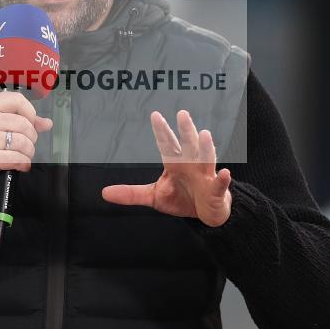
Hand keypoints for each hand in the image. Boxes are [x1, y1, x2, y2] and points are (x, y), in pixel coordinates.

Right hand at [0, 91, 52, 190]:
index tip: (31, 123)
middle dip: (31, 137)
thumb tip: (46, 123)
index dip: (30, 112)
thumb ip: (21, 120)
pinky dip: (23, 163)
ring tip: (24, 155)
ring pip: (21, 141)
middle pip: (22, 123)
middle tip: (27, 144)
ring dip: (28, 152)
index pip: (16, 100)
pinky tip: (20, 164)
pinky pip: (16, 158)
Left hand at [101, 110, 232, 226]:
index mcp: (175, 164)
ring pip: (206, 159)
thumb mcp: (154, 196)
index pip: (167, 145)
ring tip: (205, 134)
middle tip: (182, 114)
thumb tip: (104, 192)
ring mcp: (205, 176)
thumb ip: (131, 193)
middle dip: (185, 131)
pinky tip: (225, 173)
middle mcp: (191, 165)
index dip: (162, 131)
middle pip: (188, 145)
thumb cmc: (182, 199)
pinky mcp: (216, 191)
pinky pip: (220, 184)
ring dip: (206, 148)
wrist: (206, 214)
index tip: (155, 115)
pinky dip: (223, 179)